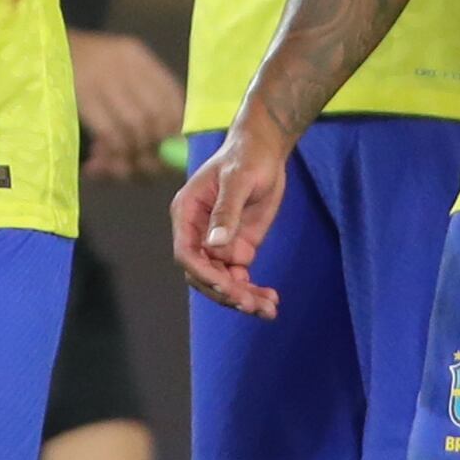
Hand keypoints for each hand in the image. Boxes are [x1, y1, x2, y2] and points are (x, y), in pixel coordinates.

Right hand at [72, 30, 186, 181]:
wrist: (31, 47)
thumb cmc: (72, 66)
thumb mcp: (108, 71)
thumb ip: (135, 101)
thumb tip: (162, 149)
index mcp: (136, 56)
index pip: (173, 99)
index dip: (177, 135)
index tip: (170, 159)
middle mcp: (126, 63)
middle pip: (158, 116)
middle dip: (155, 152)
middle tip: (143, 171)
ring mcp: (104, 76)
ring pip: (135, 127)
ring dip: (130, 157)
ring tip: (118, 170)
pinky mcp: (83, 93)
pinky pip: (110, 132)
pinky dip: (112, 154)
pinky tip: (98, 164)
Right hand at [175, 122, 290, 316]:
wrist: (266, 149)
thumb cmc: (247, 156)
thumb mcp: (238, 179)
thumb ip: (226, 211)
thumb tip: (214, 244)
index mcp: (187, 214)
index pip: (187, 255)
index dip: (205, 275)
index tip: (229, 287)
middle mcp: (198, 233)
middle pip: (204, 275)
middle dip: (227, 293)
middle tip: (253, 305)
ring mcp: (218, 243)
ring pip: (223, 282)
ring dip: (243, 299)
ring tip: (269, 309)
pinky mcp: (238, 248)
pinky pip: (240, 277)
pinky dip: (254, 291)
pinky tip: (272, 301)